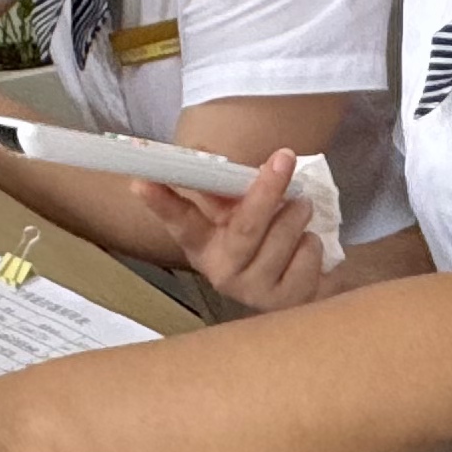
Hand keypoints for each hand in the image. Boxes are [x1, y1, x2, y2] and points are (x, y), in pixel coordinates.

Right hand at [143, 153, 334, 310]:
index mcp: (204, 245)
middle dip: (266, 190)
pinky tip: (304, 245)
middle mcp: (224, 272)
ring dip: (297, 212)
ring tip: (300, 207)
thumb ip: (222, 185)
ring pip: (283, 236)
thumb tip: (199, 150)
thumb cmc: (263, 238)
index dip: (160, 203)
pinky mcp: (289, 301)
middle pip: (244, 227)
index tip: (140, 182)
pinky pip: (307, 254)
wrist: (302, 283)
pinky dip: (311, 241)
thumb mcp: (237, 211)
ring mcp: (256, 291)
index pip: (179, 222)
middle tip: (283, 158)